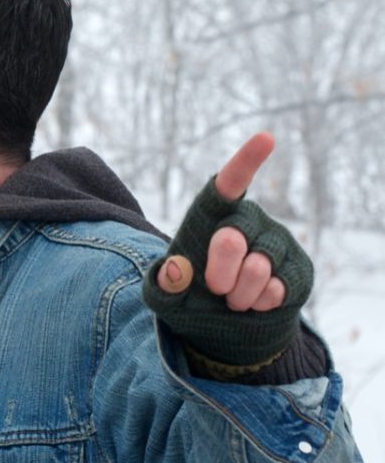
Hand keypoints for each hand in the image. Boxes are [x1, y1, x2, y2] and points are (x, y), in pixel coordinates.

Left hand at [155, 132, 283, 310]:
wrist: (223, 323)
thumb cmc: (190, 296)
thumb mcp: (167, 293)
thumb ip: (164, 282)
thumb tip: (174, 271)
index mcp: (215, 215)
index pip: (229, 184)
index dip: (246, 162)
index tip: (266, 139)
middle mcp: (249, 221)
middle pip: (231, 239)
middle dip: (217, 272)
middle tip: (215, 288)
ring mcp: (277, 242)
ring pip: (257, 269)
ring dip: (238, 295)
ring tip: (233, 298)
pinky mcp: (298, 268)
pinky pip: (278, 289)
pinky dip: (259, 304)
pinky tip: (255, 302)